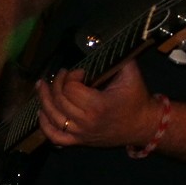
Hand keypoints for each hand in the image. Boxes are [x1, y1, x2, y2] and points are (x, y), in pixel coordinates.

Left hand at [36, 60, 160, 147]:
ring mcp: (81, 134)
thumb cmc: (137, 99)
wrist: (143, 126)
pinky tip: (41, 112)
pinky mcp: (80, 141)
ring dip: (44, 100)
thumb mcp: (131, 74)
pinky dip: (45, 126)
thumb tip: (101, 43)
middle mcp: (86, 122)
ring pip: (53, 117)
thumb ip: (117, 58)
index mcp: (97, 106)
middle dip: (57, 83)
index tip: (81, 72)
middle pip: (59, 101)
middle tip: (63, 74)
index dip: (71, 76)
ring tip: (42, 85)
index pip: (70, 89)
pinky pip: (55, 137)